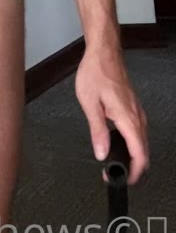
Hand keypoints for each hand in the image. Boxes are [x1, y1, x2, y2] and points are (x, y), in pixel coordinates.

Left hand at [75, 43, 148, 183]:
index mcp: (127, 118)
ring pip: (142, 140)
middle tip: (116, 173)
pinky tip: (120, 142)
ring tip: (117, 162)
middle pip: (143, 150)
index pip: (139, 154)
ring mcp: (137, 110)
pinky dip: (132, 142)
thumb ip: (97, 130)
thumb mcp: (90, 103)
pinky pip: (138, 130)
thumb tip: (101, 153)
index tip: (125, 180)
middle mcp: (136, 115)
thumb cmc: (96, 72)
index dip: (134, 172)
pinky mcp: (133, 106)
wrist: (103, 51)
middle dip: (133, 166)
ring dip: (133, 154)